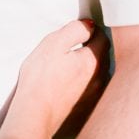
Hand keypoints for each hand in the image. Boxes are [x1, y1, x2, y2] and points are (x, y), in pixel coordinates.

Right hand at [4, 20, 108, 138]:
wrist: (35, 114)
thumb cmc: (41, 77)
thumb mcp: (54, 43)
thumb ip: (75, 30)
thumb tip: (90, 25)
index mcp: (93, 61)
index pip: (103, 38)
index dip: (93, 30)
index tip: (82, 28)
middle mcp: (100, 79)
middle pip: (104, 56)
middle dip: (95, 47)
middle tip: (79, 42)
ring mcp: (95, 96)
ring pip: (100, 73)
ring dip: (92, 65)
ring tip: (74, 62)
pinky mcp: (87, 109)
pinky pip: (94, 89)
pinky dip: (88, 82)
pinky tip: (72, 82)